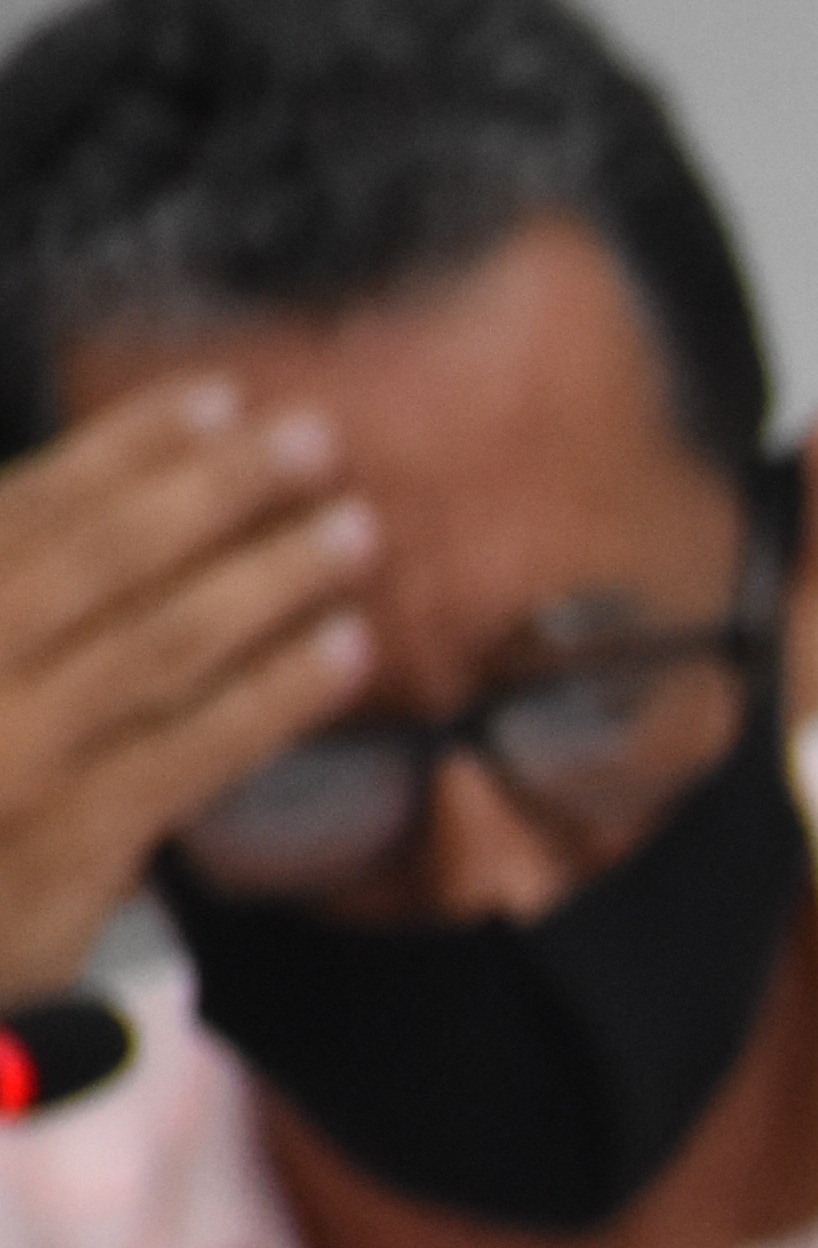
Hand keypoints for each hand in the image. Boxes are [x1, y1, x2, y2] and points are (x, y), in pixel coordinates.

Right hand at [0, 377, 378, 988]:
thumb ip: (13, 595)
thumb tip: (88, 504)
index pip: (20, 512)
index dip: (123, 450)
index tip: (216, 399)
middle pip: (92, 560)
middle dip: (211, 489)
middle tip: (313, 437)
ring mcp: (7, 762)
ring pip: (155, 645)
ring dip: (266, 575)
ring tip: (353, 528)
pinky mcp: (67, 847)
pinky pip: (192, 750)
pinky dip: (276, 691)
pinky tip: (349, 648)